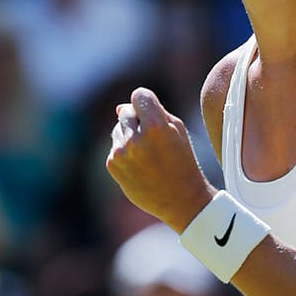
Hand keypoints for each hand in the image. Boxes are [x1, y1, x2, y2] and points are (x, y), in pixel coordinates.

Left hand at [106, 87, 215, 232]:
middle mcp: (136, 138)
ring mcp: (122, 152)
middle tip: (152, 137)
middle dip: (137, 119)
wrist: (180, 199)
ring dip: (130, 135)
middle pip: (125, 111)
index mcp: (156, 126)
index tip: (151, 111)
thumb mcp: (177, 130)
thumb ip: (152, 111)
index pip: (139, 95)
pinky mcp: (112, 165)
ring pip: (118, 128)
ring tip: (148, 154)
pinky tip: (140, 165)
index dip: (145, 101)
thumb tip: (118, 108)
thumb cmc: (182, 160)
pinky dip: (124, 151)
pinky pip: (114, 146)